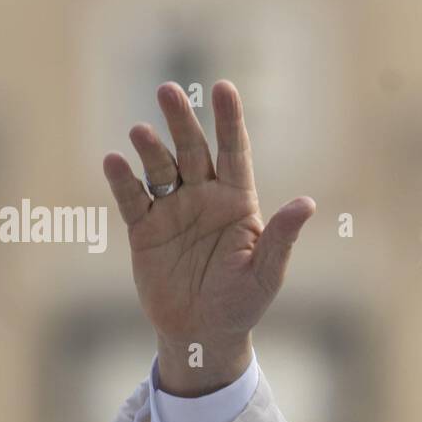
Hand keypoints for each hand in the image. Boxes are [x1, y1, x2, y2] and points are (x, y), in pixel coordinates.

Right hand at [101, 80, 315, 394]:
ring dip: (150, 149)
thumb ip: (282, 237)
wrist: (203, 334)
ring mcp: (173, 210)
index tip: (224, 87)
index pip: (234, 151)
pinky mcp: (144, 230)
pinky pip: (132, 199)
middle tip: (168, 90)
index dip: (229, 120)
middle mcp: (204, 197)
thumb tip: (307, 204)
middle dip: (182, 121)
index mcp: (237, 201)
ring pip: (160, 169)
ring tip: (140, 131)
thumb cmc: (242, 303)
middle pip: (193, 150)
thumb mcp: (266, 273)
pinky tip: (114, 161)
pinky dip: (122, 180)